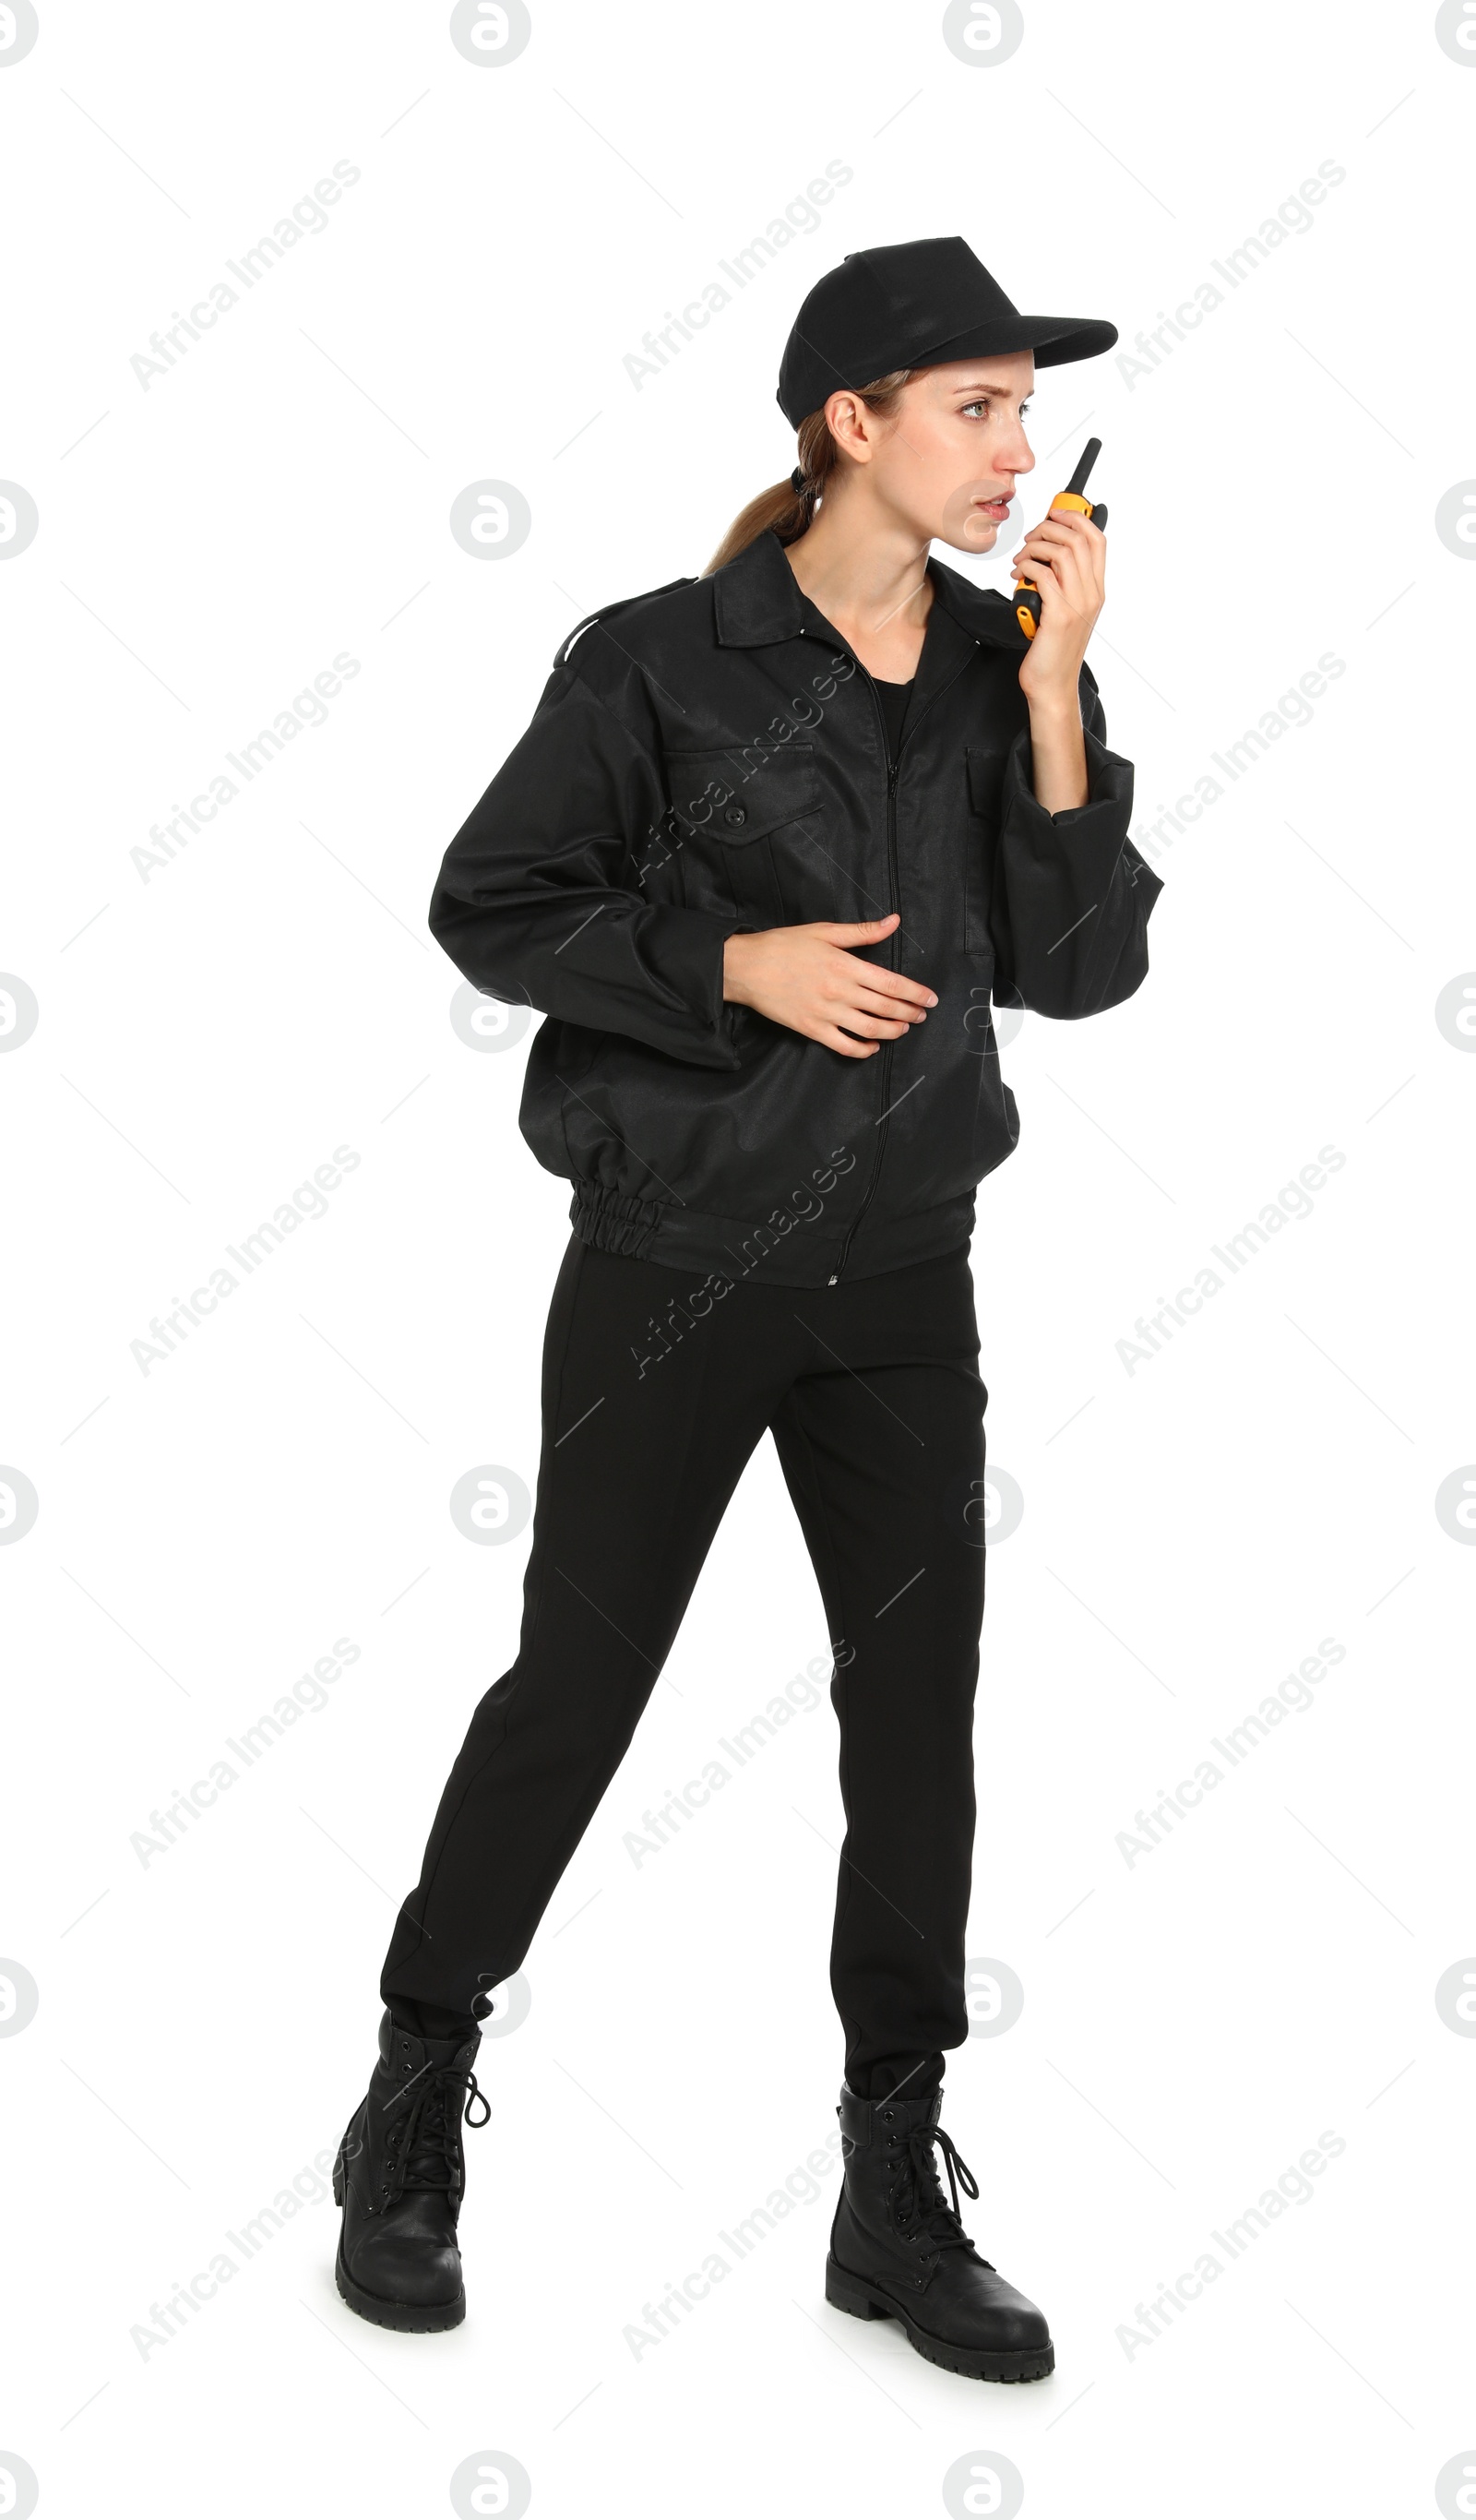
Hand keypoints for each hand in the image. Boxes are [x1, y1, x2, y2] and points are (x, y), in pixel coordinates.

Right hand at [723, 914, 934, 1058]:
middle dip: (910, 1013)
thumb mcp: (824, 932)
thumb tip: (893, 922)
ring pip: (870, 1030)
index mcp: (846, 966)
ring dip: (892, 1031)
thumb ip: (862, 932)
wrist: (747, 968)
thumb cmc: (784, 946)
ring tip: (903, 1029)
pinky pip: (844, 1046)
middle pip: (886, 1008)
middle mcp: (840, 992)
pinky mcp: (812, 1029)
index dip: (915, 993)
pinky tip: (872, 1047)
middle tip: (921, 1015)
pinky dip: (863, 1050)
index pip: (892, 983)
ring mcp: (826, 1013)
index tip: (931, 999)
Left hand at [1011, 507, 1106, 707]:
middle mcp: (1091, 594)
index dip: (1077, 518)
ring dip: (1036, 546)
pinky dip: (1026, 566)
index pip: (1098, 539)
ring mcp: (1077, 604)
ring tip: (1021, 557)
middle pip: (1079, 538)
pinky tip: (1016, 574)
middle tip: (1030, 537)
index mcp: (1096, 590)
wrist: (1052, 685)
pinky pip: (1043, 575)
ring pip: (1062, 552)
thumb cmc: (1053, 649)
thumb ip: (1063, 584)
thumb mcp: (1065, 610)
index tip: (1054, 515)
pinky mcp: (1058, 615)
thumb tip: (1047, 554)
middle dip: (1050, 527)